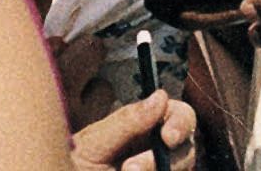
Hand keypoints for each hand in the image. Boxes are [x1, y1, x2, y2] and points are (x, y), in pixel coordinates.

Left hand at [70, 89, 195, 170]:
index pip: (177, 115)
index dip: (180, 122)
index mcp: (142, 128)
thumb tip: (160, 95)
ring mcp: (157, 170)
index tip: (168, 137)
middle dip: (165, 160)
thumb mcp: (93, 145)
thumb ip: (126, 122)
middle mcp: (155, 151)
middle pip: (186, 148)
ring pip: (182, 168)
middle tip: (131, 170)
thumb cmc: (74, 167)